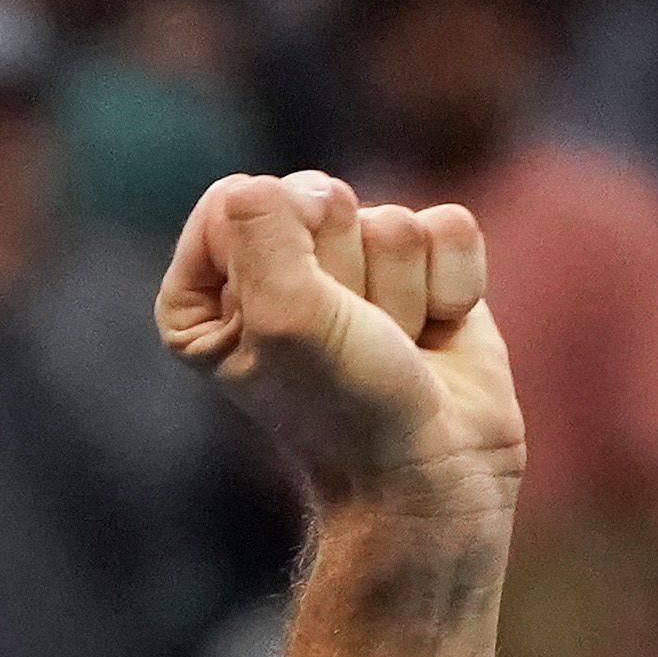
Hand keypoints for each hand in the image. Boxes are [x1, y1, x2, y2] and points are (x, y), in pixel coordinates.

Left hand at [153, 171, 526, 527]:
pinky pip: (450, 227)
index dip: (283, 247)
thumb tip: (266, 182)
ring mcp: (352, 270)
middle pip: (319, 198)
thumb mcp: (283, 321)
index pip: (237, 199)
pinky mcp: (424, 272)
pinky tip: (436, 336)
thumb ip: (261, 234)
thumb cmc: (345, 409)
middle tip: (353, 340)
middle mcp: (272, 274)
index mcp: (204, 294)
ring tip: (393, 348)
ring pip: (391, 218)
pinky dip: (453, 286)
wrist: (433, 474)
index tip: (296, 318)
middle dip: (349, 272)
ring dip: (402, 292)